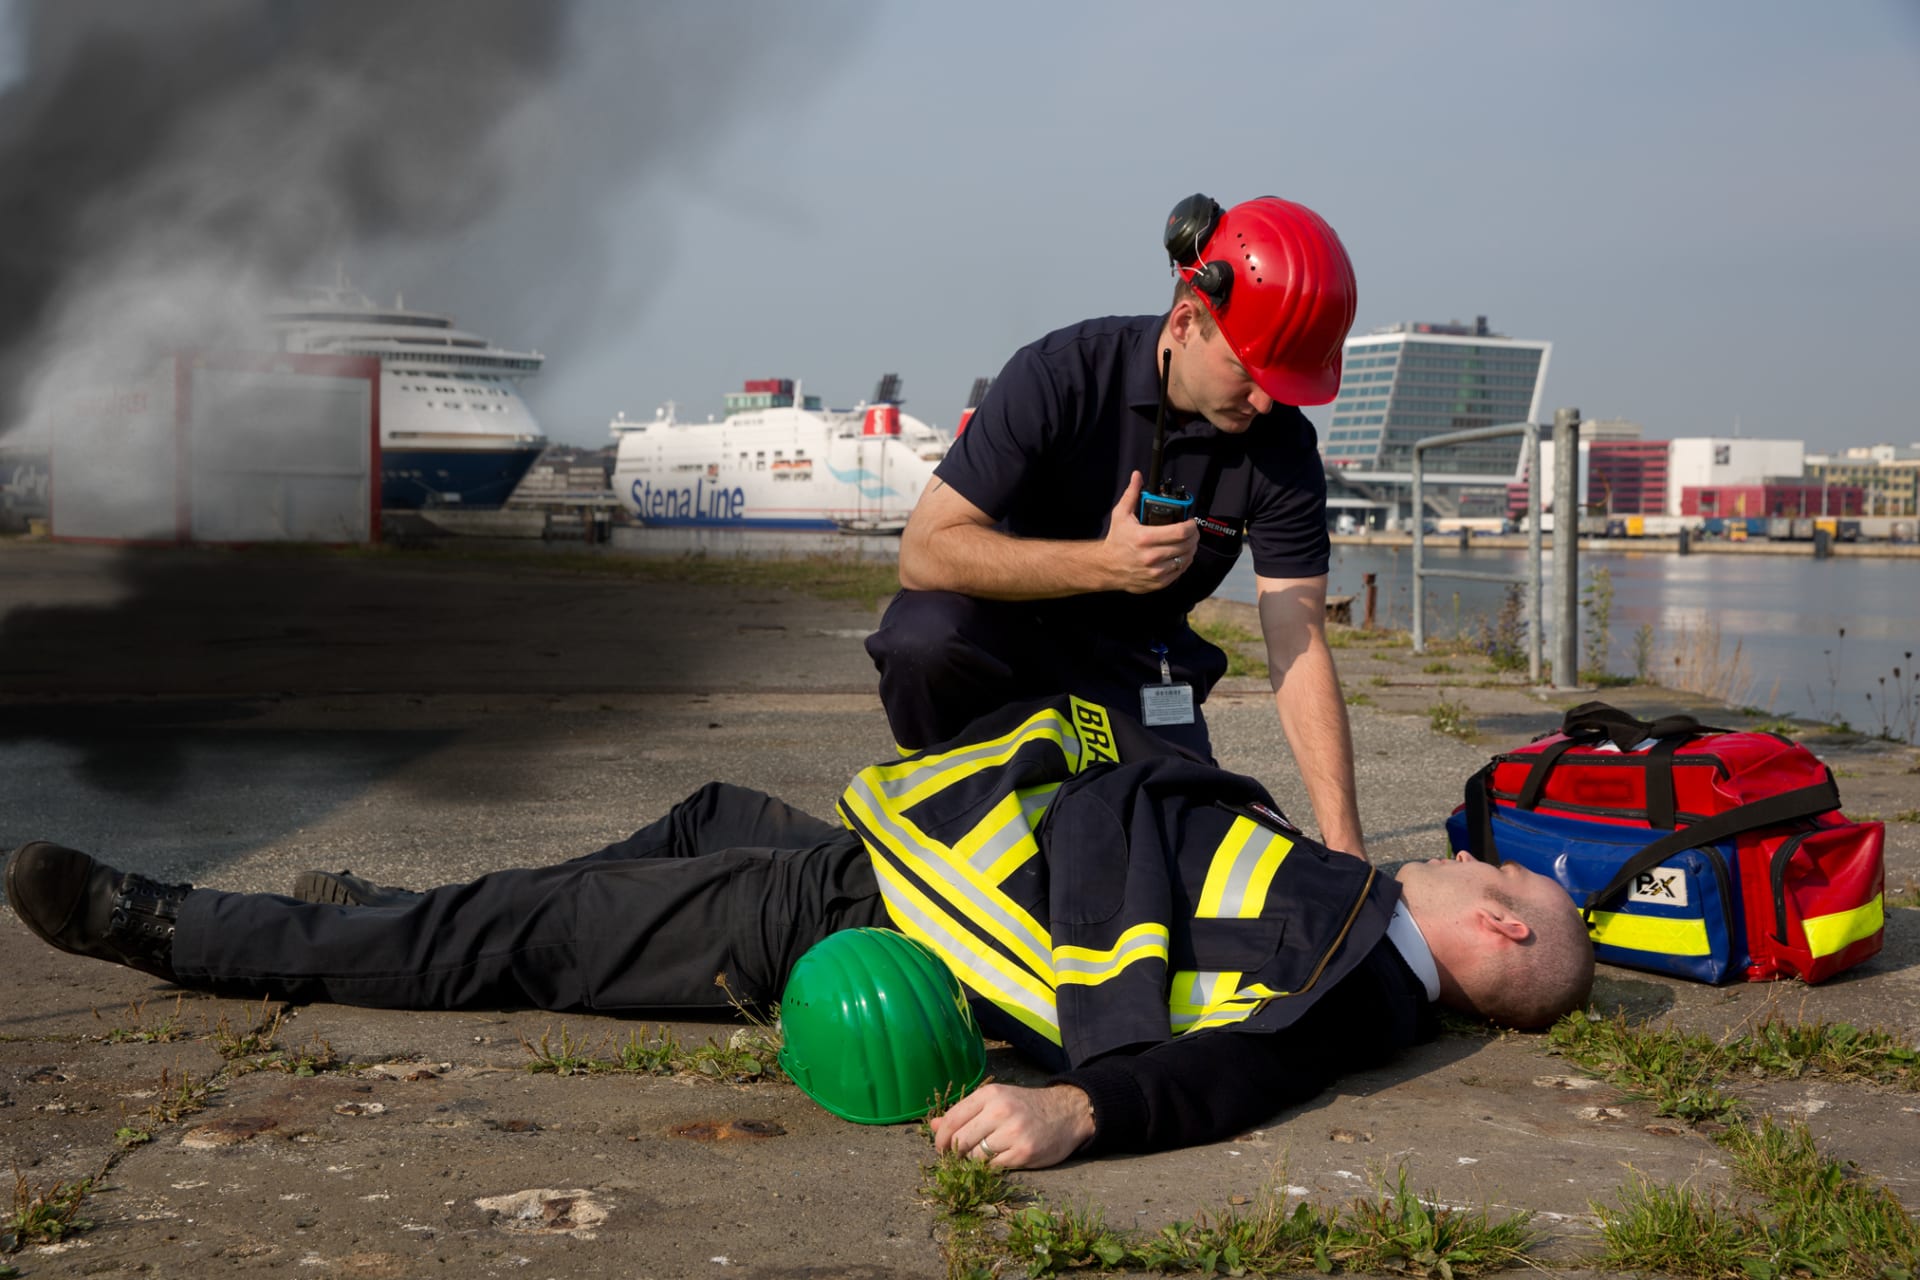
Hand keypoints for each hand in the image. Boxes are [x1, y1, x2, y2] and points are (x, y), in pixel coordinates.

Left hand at [929, 1083, 1094, 1169]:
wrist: (1067, 1112)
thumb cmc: (1026, 1107)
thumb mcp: (995, 1100)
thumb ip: (964, 1113)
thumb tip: (933, 1126)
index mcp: (990, 1094)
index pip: (953, 1118)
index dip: (941, 1137)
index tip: (940, 1148)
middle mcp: (1000, 1110)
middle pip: (960, 1140)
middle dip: (953, 1153)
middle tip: (955, 1158)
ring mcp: (1013, 1132)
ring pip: (975, 1156)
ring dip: (971, 1162)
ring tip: (976, 1160)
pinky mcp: (1024, 1152)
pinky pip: (993, 1167)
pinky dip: (989, 1168)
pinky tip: (995, 1162)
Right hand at [1104, 472, 1198, 593]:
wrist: (1106, 567)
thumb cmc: (1116, 541)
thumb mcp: (1121, 515)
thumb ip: (1132, 494)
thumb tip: (1137, 476)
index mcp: (1144, 538)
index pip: (1180, 532)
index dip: (1191, 525)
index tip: (1191, 522)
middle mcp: (1151, 556)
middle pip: (1186, 545)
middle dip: (1193, 536)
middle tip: (1192, 531)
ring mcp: (1155, 571)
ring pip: (1185, 559)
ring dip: (1190, 549)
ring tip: (1188, 543)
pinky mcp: (1158, 582)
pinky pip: (1179, 572)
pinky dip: (1183, 563)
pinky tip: (1180, 556)